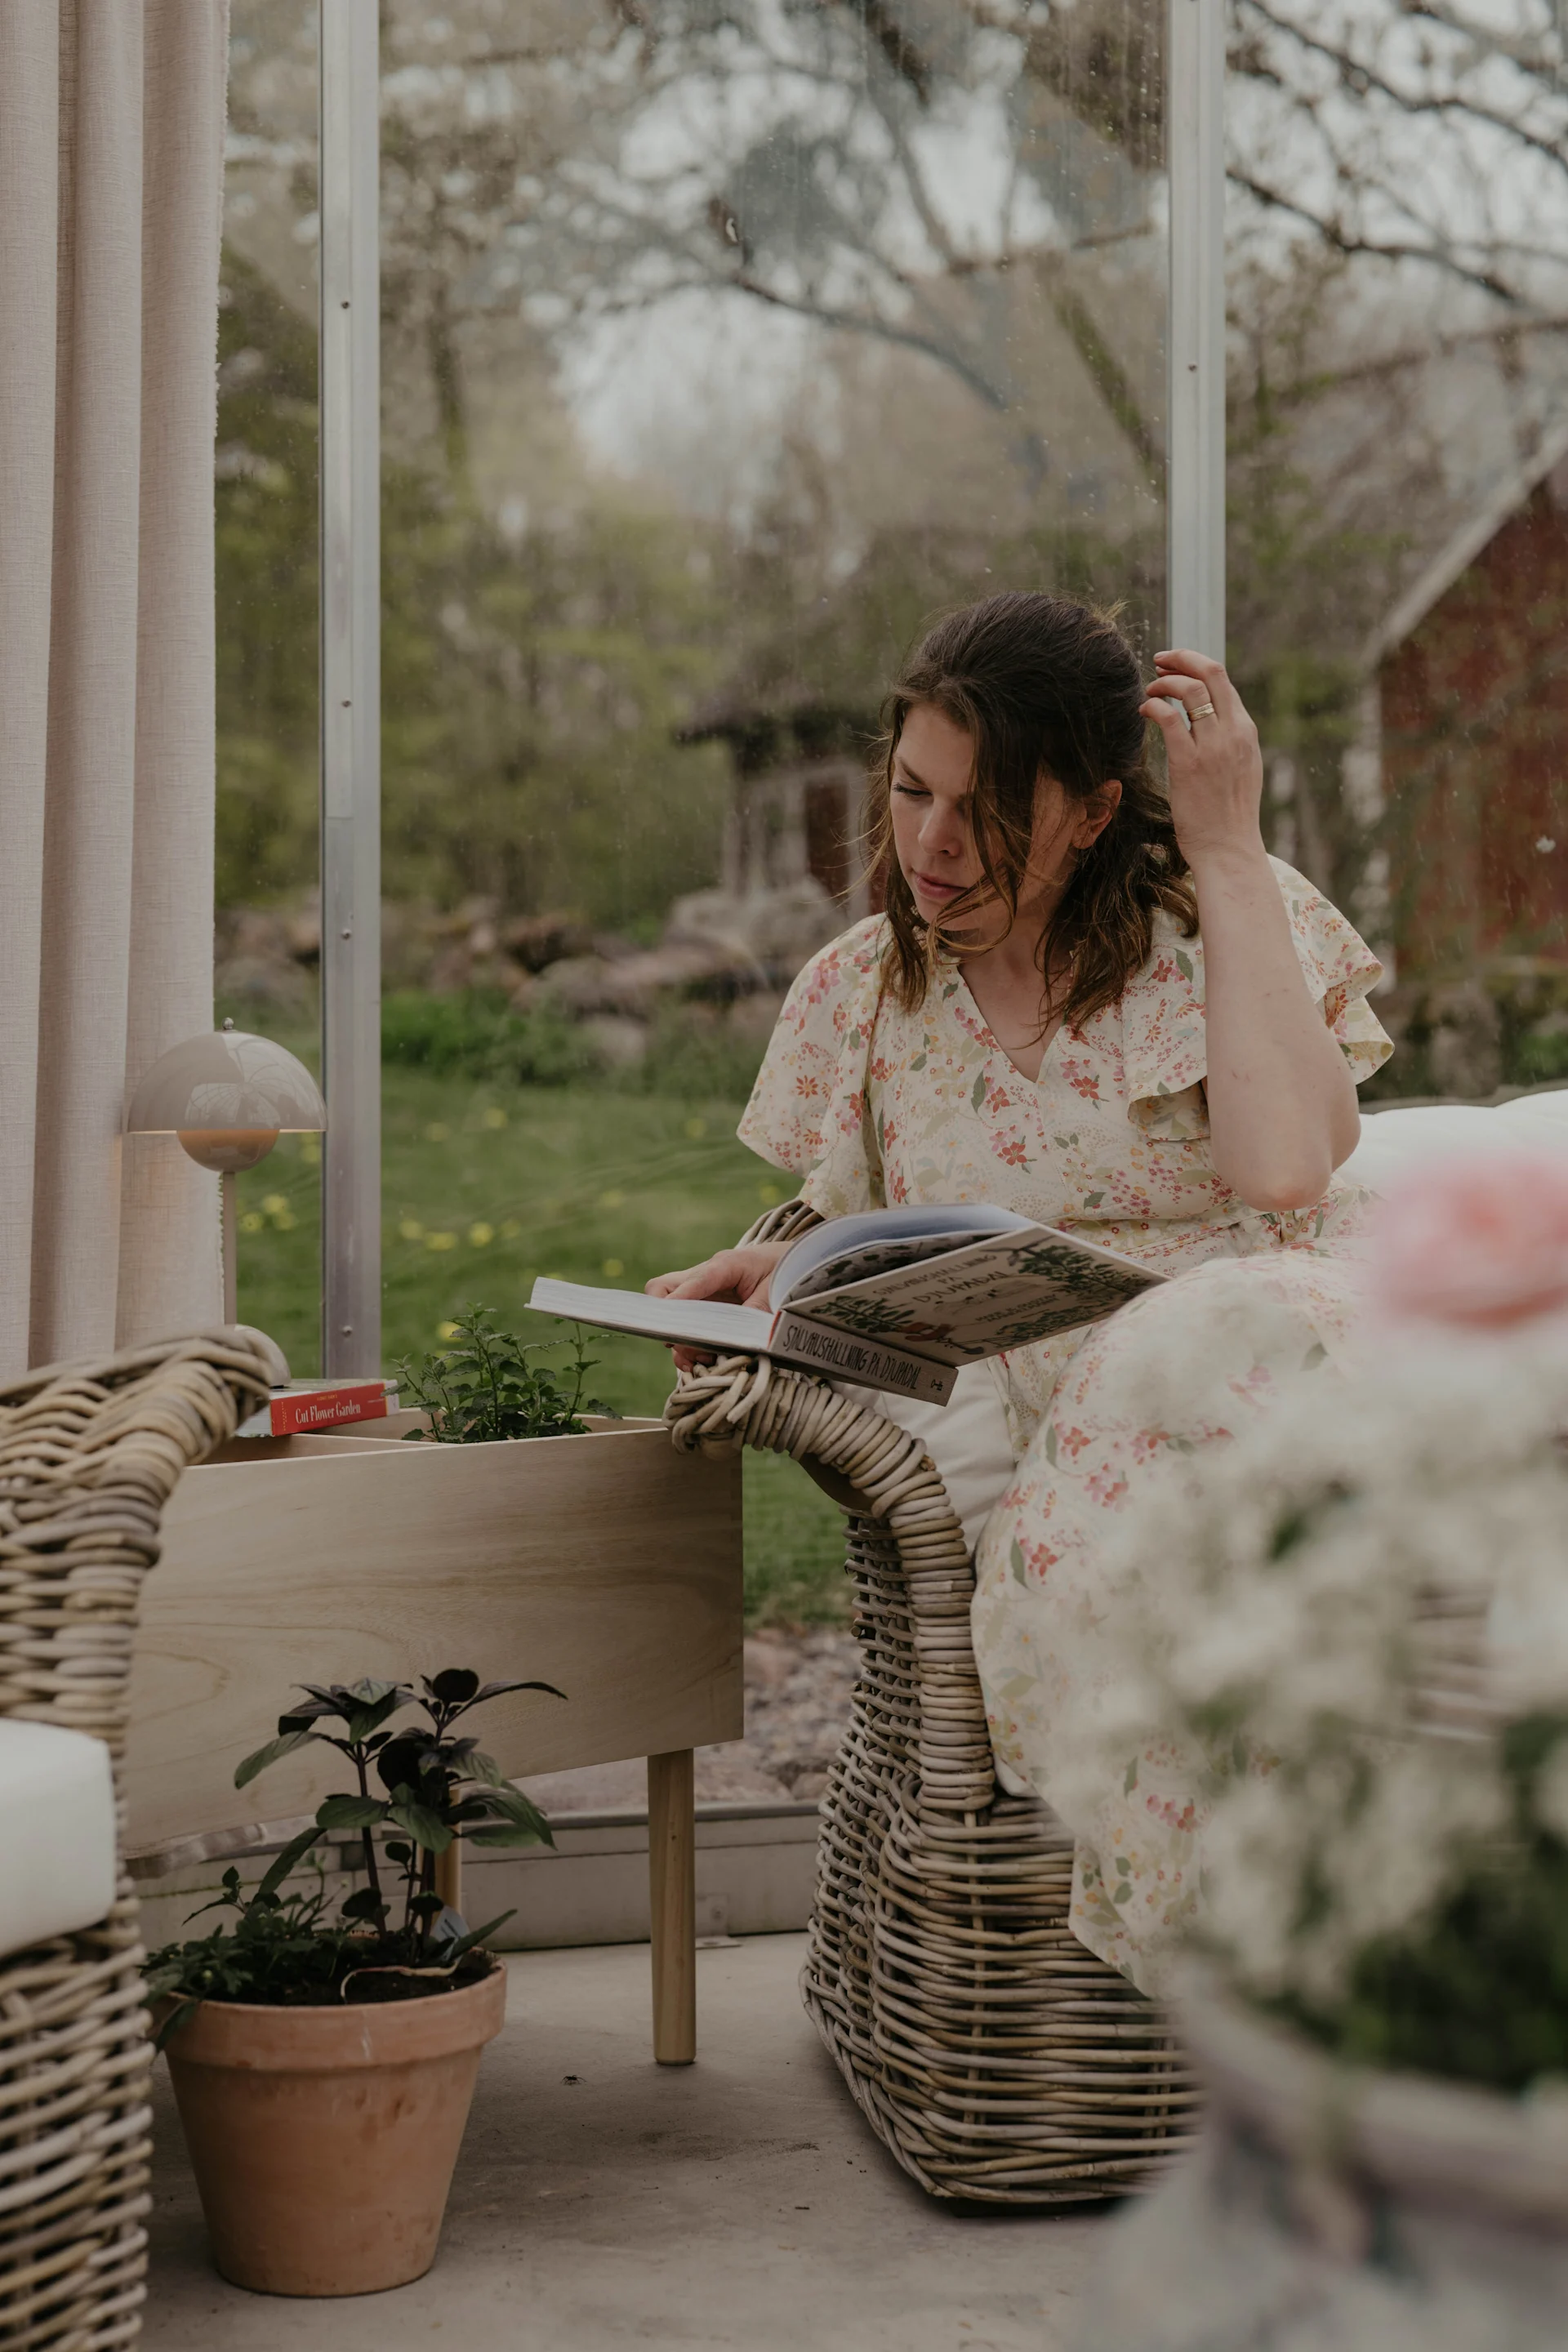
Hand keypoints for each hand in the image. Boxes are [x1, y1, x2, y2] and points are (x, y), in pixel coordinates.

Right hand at [646, 1243, 788, 1372]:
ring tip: (694, 1362)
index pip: (694, 1281)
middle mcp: (707, 1276)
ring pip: (671, 1311)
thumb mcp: (776, 1294)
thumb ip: (755, 1313)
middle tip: (676, 1343)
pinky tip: (704, 1359)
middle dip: (663, 1318)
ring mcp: (704, 1291)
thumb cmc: (785, 1272)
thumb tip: (731, 1339)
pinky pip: (687, 1323)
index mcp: (727, 1264)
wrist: (795, 1263)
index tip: (667, 1326)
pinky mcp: (707, 1306)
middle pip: (664, 1288)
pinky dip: (689, 1344)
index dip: (677, 1304)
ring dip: (678, 1338)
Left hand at [1140, 649, 1264, 871]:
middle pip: (1211, 673)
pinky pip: (1169, 719)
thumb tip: (1207, 719)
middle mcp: (1233, 733)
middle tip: (1159, 661)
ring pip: (1190, 690)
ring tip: (1149, 691)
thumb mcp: (1239, 768)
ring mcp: (1213, 747)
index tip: (1174, 667)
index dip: (1194, 664)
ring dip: (1164, 683)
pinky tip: (1144, 711)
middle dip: (1181, 658)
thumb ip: (1227, 740)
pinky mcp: (1189, 764)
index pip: (1222, 680)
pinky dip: (1153, 706)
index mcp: (1245, 731)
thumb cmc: (1228, 815)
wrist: (1229, 849)